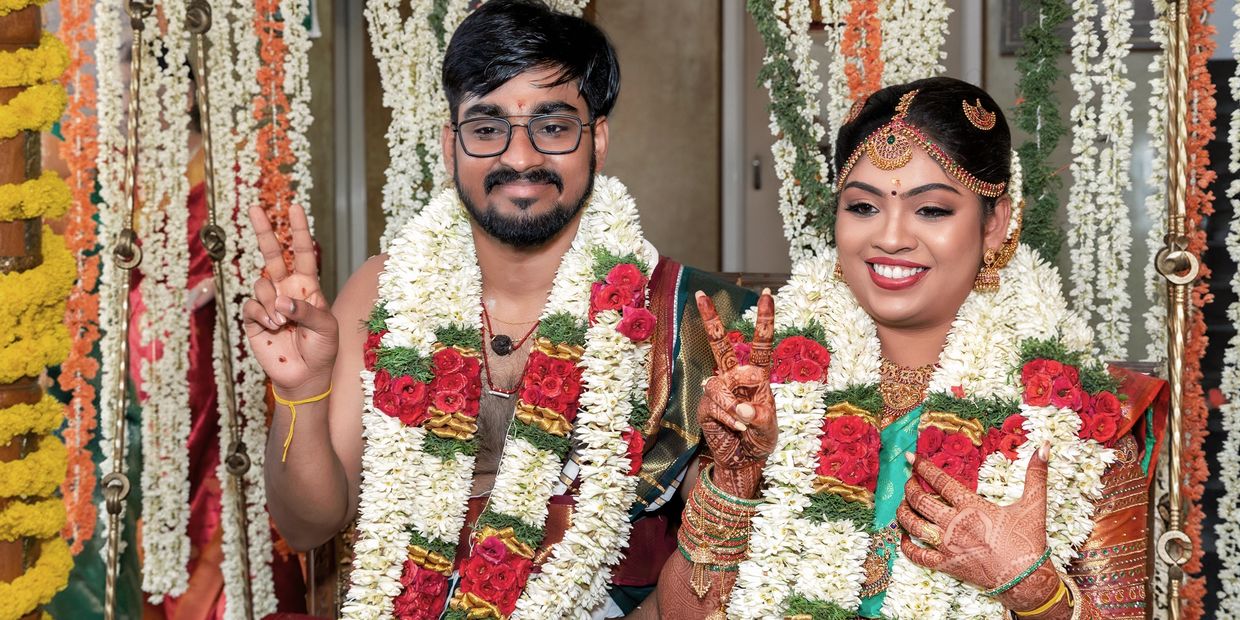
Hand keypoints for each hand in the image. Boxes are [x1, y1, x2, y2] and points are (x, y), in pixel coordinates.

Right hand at [241, 204, 338, 398]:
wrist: (304, 376)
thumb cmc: (321, 350)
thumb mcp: (326, 328)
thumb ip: (307, 310)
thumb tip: (280, 301)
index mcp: (307, 287)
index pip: (302, 253)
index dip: (298, 231)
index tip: (295, 208)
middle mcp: (286, 290)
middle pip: (272, 254)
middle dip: (264, 231)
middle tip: (254, 207)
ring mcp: (268, 303)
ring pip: (260, 283)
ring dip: (271, 301)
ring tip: (283, 323)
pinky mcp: (253, 318)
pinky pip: (251, 305)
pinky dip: (262, 314)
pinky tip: (272, 327)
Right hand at [695, 289, 776, 498]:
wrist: (744, 460)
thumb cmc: (761, 439)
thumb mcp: (769, 428)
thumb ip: (758, 417)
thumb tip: (739, 409)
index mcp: (757, 376)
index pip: (760, 344)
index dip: (764, 320)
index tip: (767, 294)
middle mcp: (735, 378)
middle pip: (720, 345)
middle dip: (710, 320)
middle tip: (699, 294)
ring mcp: (718, 391)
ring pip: (719, 387)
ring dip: (732, 408)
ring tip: (743, 426)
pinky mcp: (706, 406)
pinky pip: (714, 406)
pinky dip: (727, 419)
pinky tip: (735, 429)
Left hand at [897, 443, 1061, 611]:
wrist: (1026, 579)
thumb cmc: (1028, 540)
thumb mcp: (1033, 504)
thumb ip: (1036, 474)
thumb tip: (1045, 446)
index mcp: (971, 506)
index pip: (939, 481)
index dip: (922, 466)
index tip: (911, 456)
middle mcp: (954, 523)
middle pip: (920, 500)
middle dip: (910, 487)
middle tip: (909, 480)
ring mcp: (947, 545)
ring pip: (913, 524)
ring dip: (903, 512)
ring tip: (903, 503)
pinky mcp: (945, 564)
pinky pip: (917, 556)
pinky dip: (906, 546)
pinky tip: (904, 537)